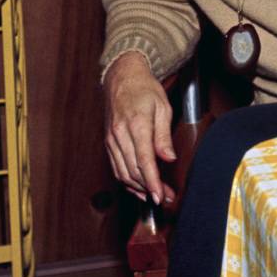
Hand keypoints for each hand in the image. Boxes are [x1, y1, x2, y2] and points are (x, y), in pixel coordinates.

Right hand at [103, 51, 175, 205]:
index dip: (153, 181)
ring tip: (155, 196)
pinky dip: (127, 180)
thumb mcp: (162, 107)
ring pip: (123, 173)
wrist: (122, 78)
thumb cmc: (145, 90)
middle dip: (150, 188)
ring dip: (138, 188)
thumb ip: (164, 135)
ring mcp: (111, 140)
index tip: (161, 195)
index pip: (144, 160)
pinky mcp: (108, 143)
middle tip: (166, 198)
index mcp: (136, 125)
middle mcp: (120, 135)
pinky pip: (116, 167)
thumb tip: (169, 158)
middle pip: (133, 170)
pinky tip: (139, 187)